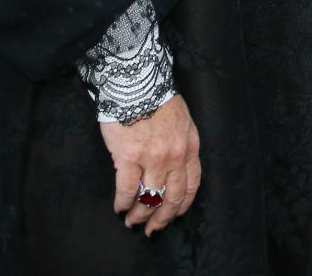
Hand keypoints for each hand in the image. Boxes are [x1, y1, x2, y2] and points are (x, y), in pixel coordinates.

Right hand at [100, 93, 200, 236]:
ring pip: (149, 198)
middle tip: (151, 229)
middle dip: (161, 219)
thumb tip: (172, 170)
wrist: (137, 81)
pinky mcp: (129, 157)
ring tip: (131, 220)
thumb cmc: (156, 98)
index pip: (191, 185)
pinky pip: (126, 190)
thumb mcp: (181, 120)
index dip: (181, 206)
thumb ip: (181, 144)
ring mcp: (153, 157)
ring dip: (139, 215)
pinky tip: (119, 207)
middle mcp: (174, 155)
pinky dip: (122, 203)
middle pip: (172, 198)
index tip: (172, 216)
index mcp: (189, 145)